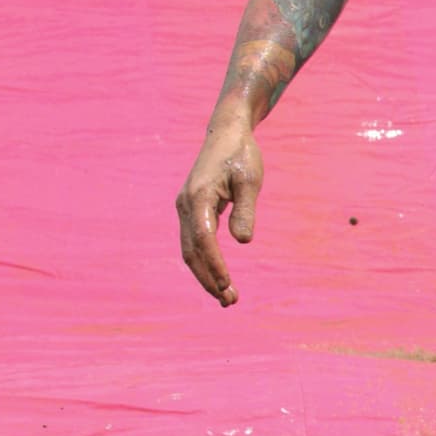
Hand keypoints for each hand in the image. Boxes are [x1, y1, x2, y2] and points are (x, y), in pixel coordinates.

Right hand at [177, 112, 263, 304]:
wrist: (227, 133)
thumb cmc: (241, 155)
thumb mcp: (250, 180)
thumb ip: (245, 210)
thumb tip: (242, 241)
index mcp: (199, 197)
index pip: (203, 239)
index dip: (214, 264)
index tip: (227, 284)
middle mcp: (186, 205)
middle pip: (192, 251)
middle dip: (209, 278)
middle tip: (229, 302)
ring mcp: (186, 209)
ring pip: (190, 249)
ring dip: (206, 274)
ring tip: (226, 297)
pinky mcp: (192, 210)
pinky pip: (194, 241)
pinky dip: (205, 261)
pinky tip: (219, 276)